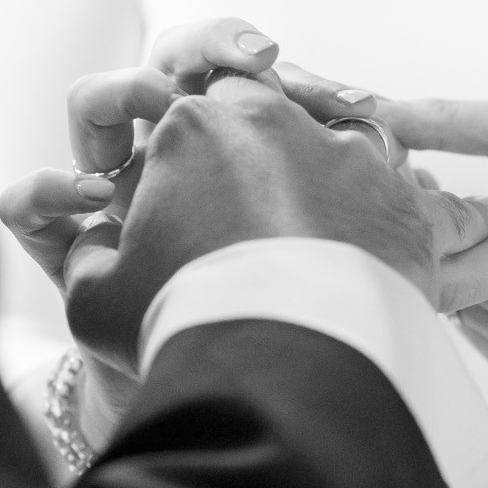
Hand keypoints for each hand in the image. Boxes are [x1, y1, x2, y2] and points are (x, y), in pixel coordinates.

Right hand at [0, 19, 487, 448]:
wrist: (287, 379)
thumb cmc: (184, 333)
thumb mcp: (97, 299)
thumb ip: (87, 254)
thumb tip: (96, 241)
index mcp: (193, 123)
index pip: (181, 107)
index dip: (175, 153)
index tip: (178, 199)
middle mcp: (273, 118)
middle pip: (257, 108)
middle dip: (247, 150)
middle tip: (243, 214)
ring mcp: (346, 150)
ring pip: (324, 138)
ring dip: (310, 176)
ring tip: (303, 242)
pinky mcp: (400, 191)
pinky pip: (385, 182)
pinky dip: (366, 210)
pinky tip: (352, 251)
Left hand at [380, 99, 487, 377]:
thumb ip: (451, 121)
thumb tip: (371, 112)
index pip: (439, 260)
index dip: (401, 221)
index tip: (399, 177)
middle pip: (429, 273)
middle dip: (412, 229)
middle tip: (424, 184)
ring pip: (441, 297)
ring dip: (439, 255)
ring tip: (475, 214)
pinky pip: (464, 321)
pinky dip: (466, 286)